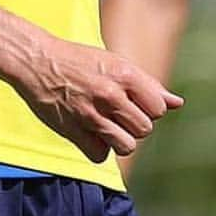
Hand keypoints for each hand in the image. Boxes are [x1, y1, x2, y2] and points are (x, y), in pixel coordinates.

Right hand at [13, 34, 183, 162]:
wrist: (38, 61)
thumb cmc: (80, 60)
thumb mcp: (116, 63)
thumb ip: (147, 85)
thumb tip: (177, 103)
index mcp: (124, 73)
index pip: (158, 108)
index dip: (149, 108)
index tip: (135, 102)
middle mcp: (110, 94)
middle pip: (144, 129)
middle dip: (135, 124)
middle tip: (118, 112)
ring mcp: (91, 114)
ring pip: (127, 146)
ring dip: (120, 139)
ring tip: (107, 124)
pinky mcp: (74, 130)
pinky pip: (101, 155)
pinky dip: (98, 148)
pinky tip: (91, 132)